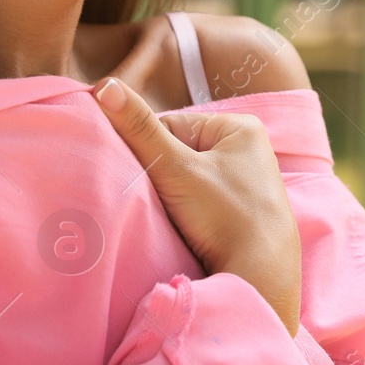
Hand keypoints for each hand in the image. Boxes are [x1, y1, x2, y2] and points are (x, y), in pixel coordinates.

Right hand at [94, 77, 301, 336]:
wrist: (262, 278)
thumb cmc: (225, 216)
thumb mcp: (175, 168)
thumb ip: (138, 128)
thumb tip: (103, 85)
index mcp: (239, 126)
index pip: (169, 127)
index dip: (147, 153)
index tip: (144, 181)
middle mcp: (249, 149)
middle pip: (179, 155)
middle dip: (161, 178)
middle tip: (156, 203)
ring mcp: (249, 183)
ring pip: (187, 182)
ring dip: (172, 198)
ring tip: (173, 219)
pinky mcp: (245, 212)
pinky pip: (202, 203)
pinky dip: (188, 215)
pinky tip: (187, 231)